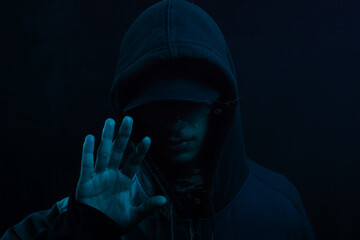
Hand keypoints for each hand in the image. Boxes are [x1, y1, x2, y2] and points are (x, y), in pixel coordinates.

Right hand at [75, 116, 166, 230]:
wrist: (94, 229)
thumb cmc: (114, 220)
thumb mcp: (134, 215)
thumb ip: (147, 207)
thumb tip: (165, 201)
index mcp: (125, 180)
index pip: (133, 162)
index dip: (139, 151)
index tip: (147, 139)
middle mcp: (112, 174)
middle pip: (118, 151)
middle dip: (123, 136)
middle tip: (128, 119)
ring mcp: (99, 176)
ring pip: (103, 153)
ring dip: (106, 138)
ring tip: (110, 123)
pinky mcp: (85, 181)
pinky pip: (86, 164)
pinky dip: (87, 152)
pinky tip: (89, 138)